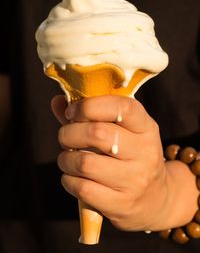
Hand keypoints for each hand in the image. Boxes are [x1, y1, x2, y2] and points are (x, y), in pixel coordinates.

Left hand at [51, 95, 198, 230]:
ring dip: (65, 159)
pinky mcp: (121, 203)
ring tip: (67, 158)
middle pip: (97, 133)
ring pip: (85, 163)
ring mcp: (134, 180)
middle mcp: (145, 152)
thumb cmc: (130, 156)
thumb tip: (57, 102)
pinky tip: (72, 177)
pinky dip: (68, 180)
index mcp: (146, 128)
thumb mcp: (122, 131)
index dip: (89, 106)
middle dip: (69, 133)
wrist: (155, 198)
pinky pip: (82, 188)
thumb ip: (89, 115)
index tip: (71, 111)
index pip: (122, 107)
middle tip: (65, 137)